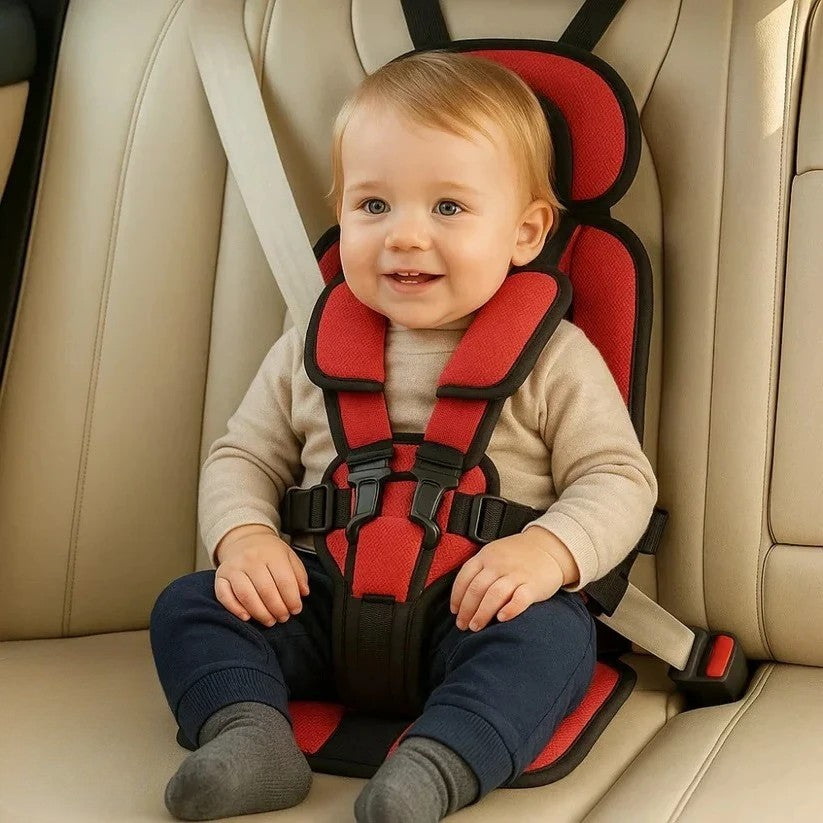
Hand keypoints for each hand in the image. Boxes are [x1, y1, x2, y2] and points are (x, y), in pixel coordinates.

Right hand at [214, 525, 309, 625]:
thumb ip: (299, 574)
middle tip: (283, 618)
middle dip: (277, 609)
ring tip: (270, 620)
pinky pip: (224, 596)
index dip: (292, 599)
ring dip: (260, 613)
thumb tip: (303, 593)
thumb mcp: (289, 556)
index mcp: (272, 553)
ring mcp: (233, 567)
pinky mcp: (220, 576)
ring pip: (246, 596)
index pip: (284, 580)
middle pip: (266, 590)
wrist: (244, 539)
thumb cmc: (269, 552)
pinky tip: (247, 617)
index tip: (296, 609)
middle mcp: (251, 559)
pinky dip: (235, 609)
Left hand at [450, 531, 567, 631]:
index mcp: (486, 556)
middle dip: (467, 610)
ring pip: (494, 595)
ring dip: (482, 613)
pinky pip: (520, 599)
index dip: (457, 596)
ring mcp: (517, 574)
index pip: (465, 577)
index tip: (455, 611)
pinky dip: (509, 610)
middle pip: (477, 589)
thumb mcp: (494, 553)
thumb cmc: (519, 554)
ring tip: (476, 626)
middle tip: (463, 625)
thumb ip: (479, 569)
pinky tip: (502, 618)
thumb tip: (462, 595)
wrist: (550, 547)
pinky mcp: (533, 585)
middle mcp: (499, 565)